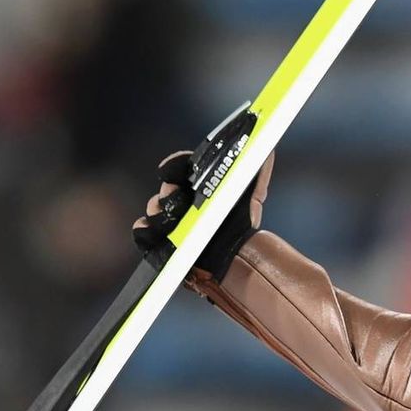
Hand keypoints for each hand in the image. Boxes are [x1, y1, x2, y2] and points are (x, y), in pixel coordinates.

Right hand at [132, 150, 273, 280]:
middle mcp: (183, 202)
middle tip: (175, 194)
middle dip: (168, 191)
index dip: (174, 165)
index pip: (181, 168)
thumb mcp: (252, 195)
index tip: (169, 169)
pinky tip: (154, 234)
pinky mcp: (161, 242)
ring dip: (158, 211)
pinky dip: (144, 231)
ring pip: (154, 209)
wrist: (235, 260)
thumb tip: (267, 150)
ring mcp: (170, 222)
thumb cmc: (242, 226)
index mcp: (200, 187)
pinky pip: (143, 232)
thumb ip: (257, 173)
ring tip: (171, 218)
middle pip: (166, 189)